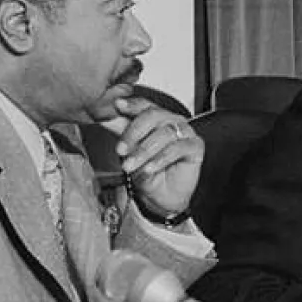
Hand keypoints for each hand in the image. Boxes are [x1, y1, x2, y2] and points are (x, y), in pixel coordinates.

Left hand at [100, 97, 203, 217]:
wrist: (161, 197)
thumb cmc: (147, 172)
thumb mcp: (130, 152)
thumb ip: (122, 133)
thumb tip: (106, 117)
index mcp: (157, 118)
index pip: (145, 105)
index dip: (132, 104)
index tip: (117, 106)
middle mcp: (172, 121)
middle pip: (154, 115)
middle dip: (133, 133)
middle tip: (120, 150)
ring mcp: (186, 132)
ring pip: (164, 133)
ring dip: (144, 151)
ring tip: (131, 166)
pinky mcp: (196, 146)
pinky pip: (177, 148)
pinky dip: (160, 159)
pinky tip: (149, 168)